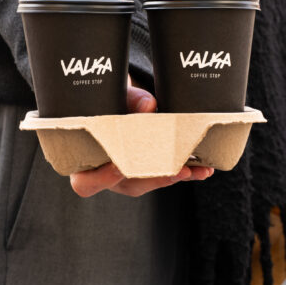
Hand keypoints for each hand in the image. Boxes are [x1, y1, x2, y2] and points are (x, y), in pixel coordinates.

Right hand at [70, 78, 213, 197]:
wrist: (115, 104)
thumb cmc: (106, 104)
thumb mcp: (112, 98)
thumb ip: (128, 99)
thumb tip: (149, 104)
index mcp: (83, 162)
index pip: (85, 183)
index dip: (101, 179)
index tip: (118, 166)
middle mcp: (104, 175)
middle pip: (126, 186)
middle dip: (154, 178)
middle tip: (175, 170)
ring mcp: (126, 178)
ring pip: (149, 184)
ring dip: (174, 176)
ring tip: (196, 169)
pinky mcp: (146, 175)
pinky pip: (165, 177)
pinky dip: (184, 172)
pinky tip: (202, 169)